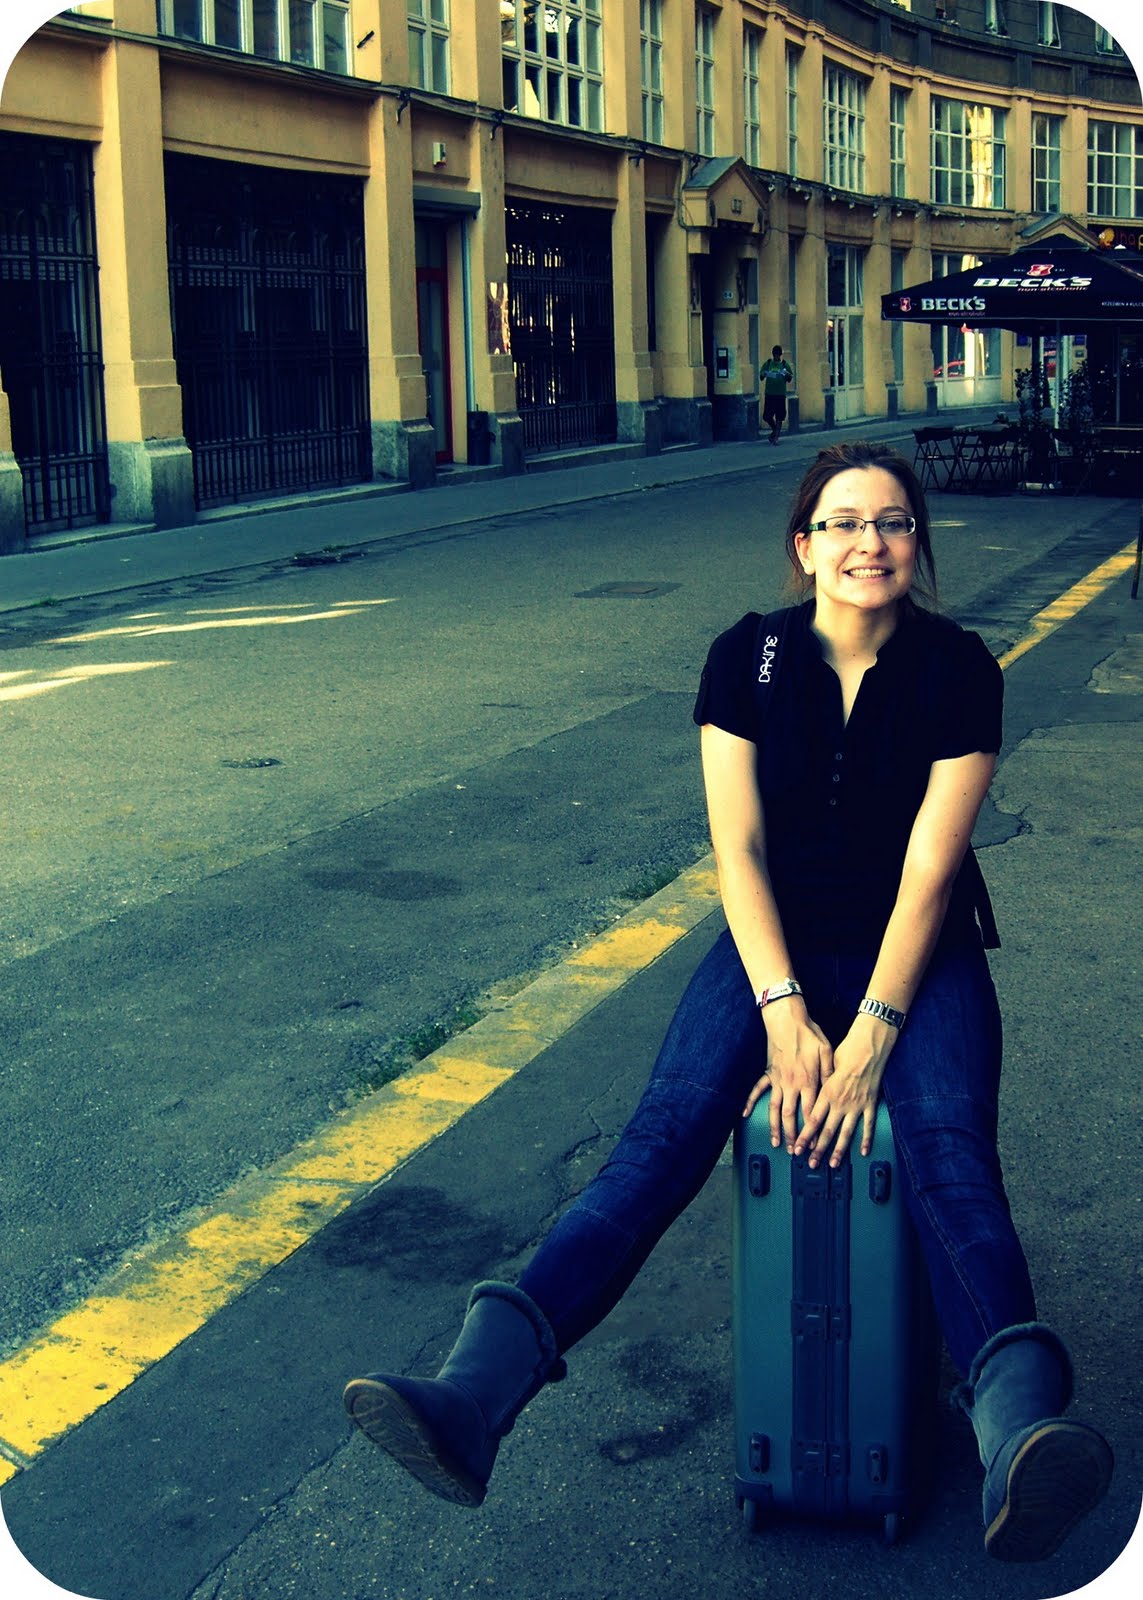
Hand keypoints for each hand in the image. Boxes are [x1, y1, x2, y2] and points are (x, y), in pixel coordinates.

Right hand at [743, 1000, 833, 1154]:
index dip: (811, 1132)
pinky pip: (758, 1089)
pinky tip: (745, 1114)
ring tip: (776, 1142)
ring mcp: (777, 1080)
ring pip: (774, 1109)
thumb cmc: (808, 1034)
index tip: (812, 1146)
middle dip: (793, 1136)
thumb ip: (829, 1075)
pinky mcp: (768, 1072)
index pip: (810, 1113)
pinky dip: (750, 1102)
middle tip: (794, 1152)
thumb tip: (834, 1093)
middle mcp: (791, 1085)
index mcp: (808, 1081)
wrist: (786, 1019)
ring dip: (774, 1127)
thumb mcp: (827, 1052)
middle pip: (790, 1116)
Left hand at [795, 1014, 896, 1168]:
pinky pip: (868, 1126)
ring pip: (846, 1133)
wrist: (869, 1046)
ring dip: (838, 1150)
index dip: (804, 1136)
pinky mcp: (870, 1104)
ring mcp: (856, 1105)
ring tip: (833, 1164)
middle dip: (818, 1149)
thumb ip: (819, 1083)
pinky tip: (863, 1152)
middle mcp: (840, 1102)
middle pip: (827, 1131)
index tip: (797, 1148)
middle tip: (811, 1162)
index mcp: (826, 1092)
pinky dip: (866, 1140)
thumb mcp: (825, 1065)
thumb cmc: (846, 1051)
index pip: (812, 1120)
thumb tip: (809, 1093)